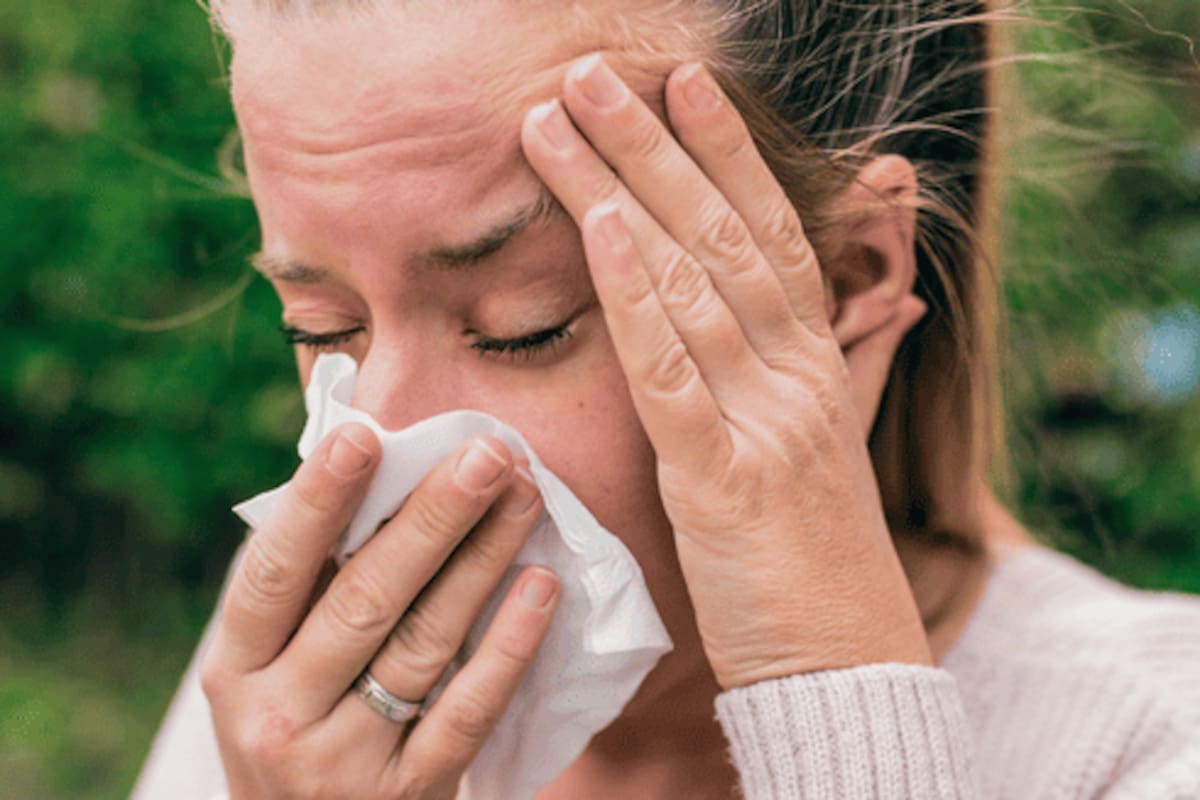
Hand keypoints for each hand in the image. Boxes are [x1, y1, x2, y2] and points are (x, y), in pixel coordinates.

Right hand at [200, 425, 558, 797]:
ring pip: (423, 643)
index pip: (274, 572)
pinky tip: (541, 586)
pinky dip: (509, 645)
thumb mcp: (272, 670)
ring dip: (482, 560)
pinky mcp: (409, 793)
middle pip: (364, 599)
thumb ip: (311, 589)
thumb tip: (382, 475)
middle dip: (432, 517)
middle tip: (488, 453)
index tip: (364, 436)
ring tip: (524, 496)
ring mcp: (344, 762)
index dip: (316, 503)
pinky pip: (469, 709)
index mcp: (236, 668)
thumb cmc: (298, 728)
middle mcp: (278, 716)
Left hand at [521, 55, 930, 689]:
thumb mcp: (833, 445)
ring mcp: (764, 420)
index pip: (772, 233)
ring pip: (689, 282)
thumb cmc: (816, 557)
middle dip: (654, 145)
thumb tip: (895, 305)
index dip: (730, 154)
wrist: (842, 662)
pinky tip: (600, 230)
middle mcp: (796, 374)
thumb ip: (854, 365)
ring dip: (621, 191)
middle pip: (721, 234)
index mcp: (816, 365)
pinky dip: (637, 298)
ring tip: (561, 120)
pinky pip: (673, 374)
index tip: (685, 85)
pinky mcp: (722, 479)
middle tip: (592, 73)